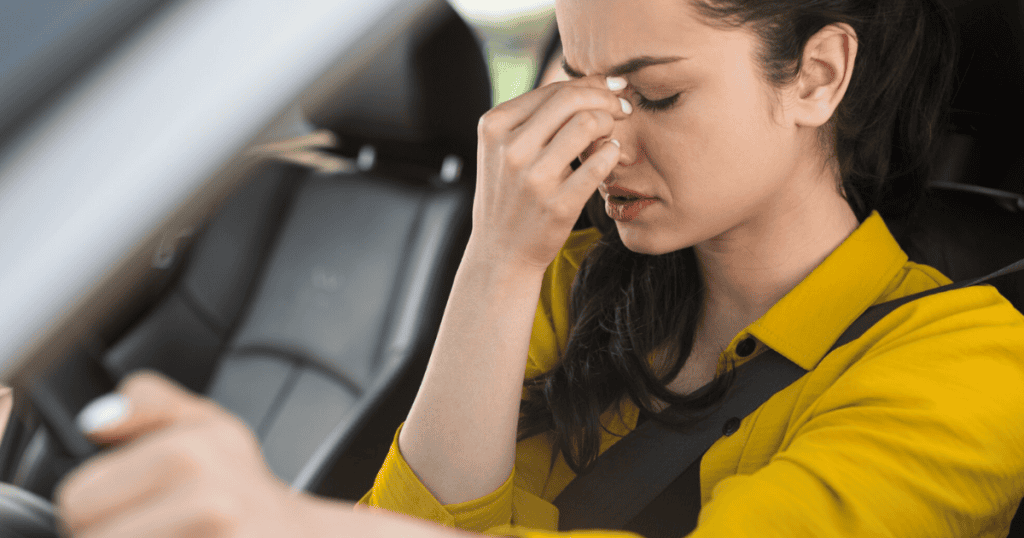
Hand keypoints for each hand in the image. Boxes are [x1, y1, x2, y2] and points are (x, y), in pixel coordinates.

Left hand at [54, 370, 315, 536]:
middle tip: (151, 527)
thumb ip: (149, 402)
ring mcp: (220, 537)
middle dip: (109, 535)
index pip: (77, 499)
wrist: (301, 536)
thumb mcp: (208, 423)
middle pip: (90, 536)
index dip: (92, 506)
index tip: (127, 506)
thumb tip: (98, 421)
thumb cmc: (244, 487)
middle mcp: (206, 502)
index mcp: (189, 453)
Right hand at [468, 75, 630, 270]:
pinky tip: (612, 154)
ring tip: (612, 134)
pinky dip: (613, 152)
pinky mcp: (557, 204)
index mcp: (494, 126)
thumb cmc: (510, 194)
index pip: (554, 90)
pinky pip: (600, 162)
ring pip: (587, 124)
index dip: (592, 84)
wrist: (500, 252)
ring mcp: (533, 178)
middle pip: (572, 99)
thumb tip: (591, 84)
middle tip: (623, 107)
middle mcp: (510, 149)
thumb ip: (535, 117)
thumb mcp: (504, 149)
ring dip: (610, 124)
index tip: (612, 89)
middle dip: (606, 98)